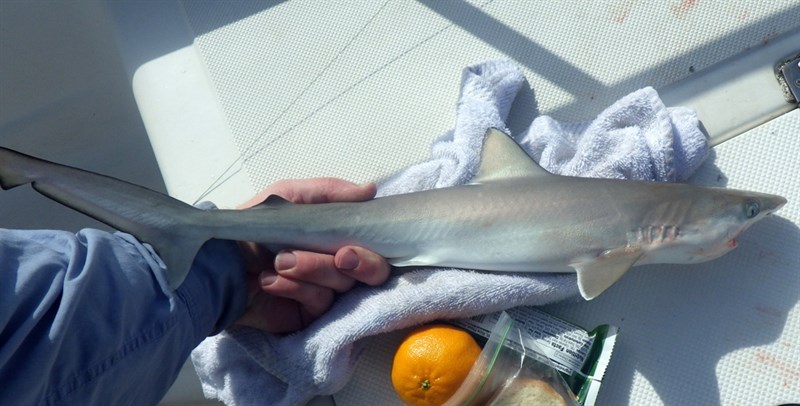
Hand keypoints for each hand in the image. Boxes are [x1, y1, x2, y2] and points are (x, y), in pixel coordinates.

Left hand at [234, 178, 390, 333]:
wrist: (217, 262)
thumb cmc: (253, 226)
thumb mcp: (287, 197)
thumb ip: (328, 192)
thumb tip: (370, 190)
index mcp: (337, 235)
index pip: (373, 241)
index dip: (374, 242)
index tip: (359, 236)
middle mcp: (338, 263)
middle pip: (373, 269)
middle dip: (361, 261)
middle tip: (341, 256)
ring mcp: (326, 290)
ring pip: (344, 284)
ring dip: (313, 269)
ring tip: (279, 261)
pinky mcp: (310, 314)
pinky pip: (321, 303)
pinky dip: (296, 288)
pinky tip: (270, 280)